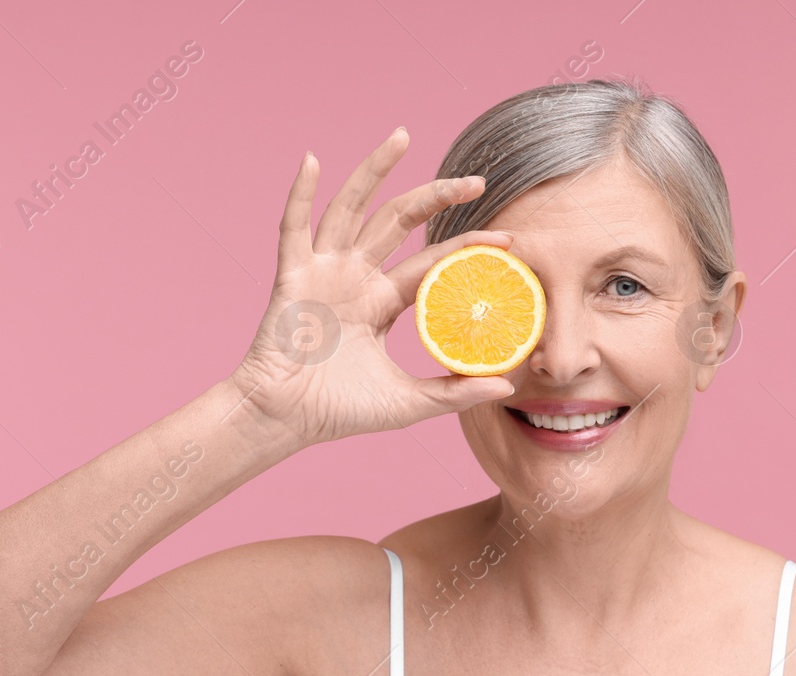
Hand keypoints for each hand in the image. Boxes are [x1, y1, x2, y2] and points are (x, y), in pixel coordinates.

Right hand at [230, 127, 517, 446]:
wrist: (285, 420)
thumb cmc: (340, 411)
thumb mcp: (408, 402)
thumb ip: (454, 392)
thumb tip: (509, 387)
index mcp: (382, 301)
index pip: (430, 262)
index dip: (465, 248)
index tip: (506, 240)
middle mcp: (355, 277)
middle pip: (398, 221)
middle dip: (436, 196)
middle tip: (476, 181)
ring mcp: (323, 272)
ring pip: (351, 209)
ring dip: (374, 171)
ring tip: (402, 136)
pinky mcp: (292, 277)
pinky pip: (294, 229)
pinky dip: (300, 194)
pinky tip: (313, 161)